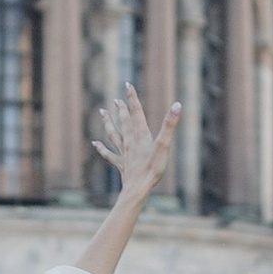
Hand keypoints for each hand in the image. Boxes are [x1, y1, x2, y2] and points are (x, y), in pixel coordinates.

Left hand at [89, 85, 180, 200]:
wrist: (138, 188)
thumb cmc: (152, 168)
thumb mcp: (164, 145)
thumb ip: (169, 125)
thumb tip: (177, 105)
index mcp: (140, 135)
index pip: (136, 112)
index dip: (132, 98)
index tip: (127, 85)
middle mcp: (130, 142)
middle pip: (124, 122)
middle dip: (120, 109)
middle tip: (116, 99)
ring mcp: (124, 153)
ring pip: (114, 134)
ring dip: (108, 123)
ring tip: (101, 112)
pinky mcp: (122, 165)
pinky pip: (109, 154)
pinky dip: (101, 148)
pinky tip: (95, 143)